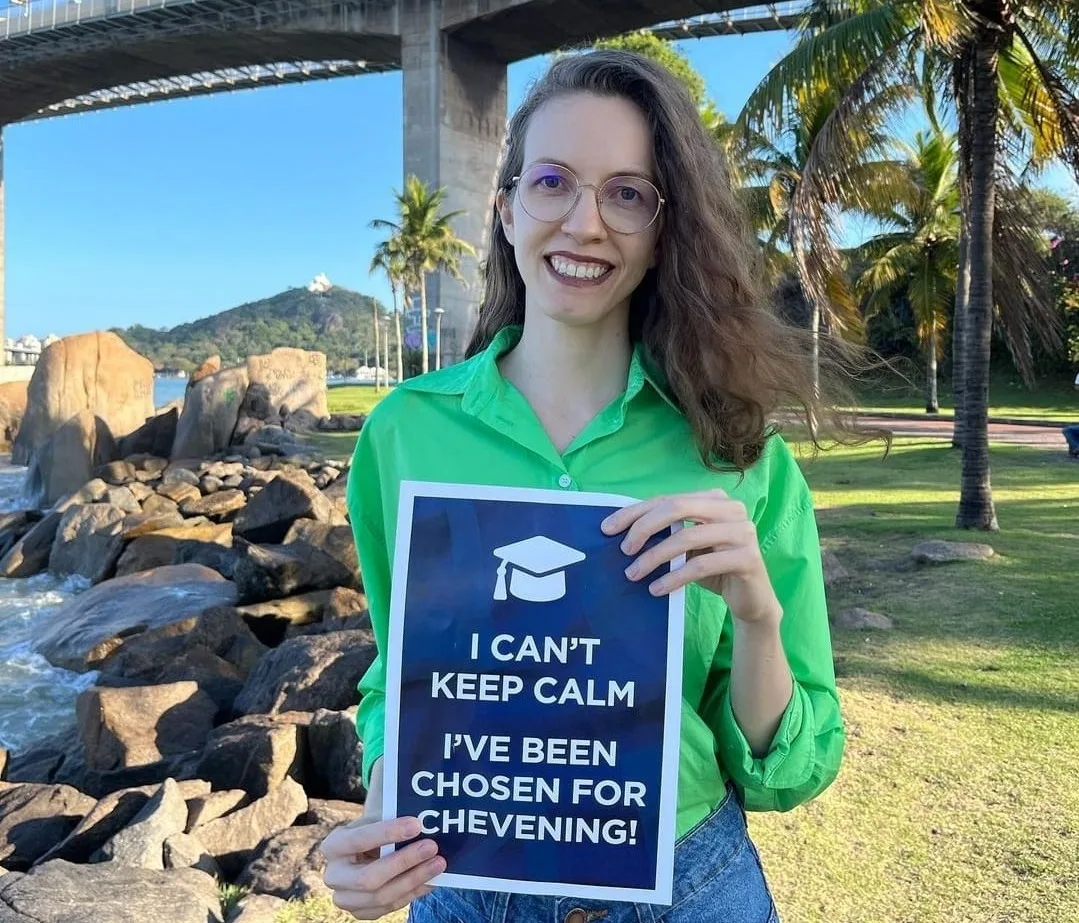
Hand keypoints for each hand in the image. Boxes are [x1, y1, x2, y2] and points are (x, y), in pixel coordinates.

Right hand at [320, 762, 444, 918]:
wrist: (364, 852)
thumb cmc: (373, 830)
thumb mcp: (375, 819)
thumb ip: (390, 817)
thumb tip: (423, 813)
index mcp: (333, 846)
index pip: (359, 839)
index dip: (388, 833)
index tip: (416, 824)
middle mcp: (334, 876)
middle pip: (368, 878)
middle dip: (404, 862)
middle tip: (432, 847)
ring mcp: (345, 898)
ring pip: (382, 896)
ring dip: (414, 879)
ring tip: (438, 863)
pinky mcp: (361, 912)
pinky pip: (390, 906)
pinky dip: (414, 892)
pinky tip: (432, 879)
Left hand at [601, 489, 781, 625]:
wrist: (752, 600)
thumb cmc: (713, 569)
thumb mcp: (688, 547)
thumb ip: (666, 532)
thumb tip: (621, 531)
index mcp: (715, 499)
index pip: (667, 499)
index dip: (635, 512)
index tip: (607, 528)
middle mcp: (732, 509)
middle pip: (677, 508)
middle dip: (644, 528)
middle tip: (623, 551)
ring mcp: (743, 532)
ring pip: (687, 537)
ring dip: (654, 557)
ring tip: (633, 574)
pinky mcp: (748, 558)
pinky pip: (700, 565)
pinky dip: (674, 577)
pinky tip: (657, 589)